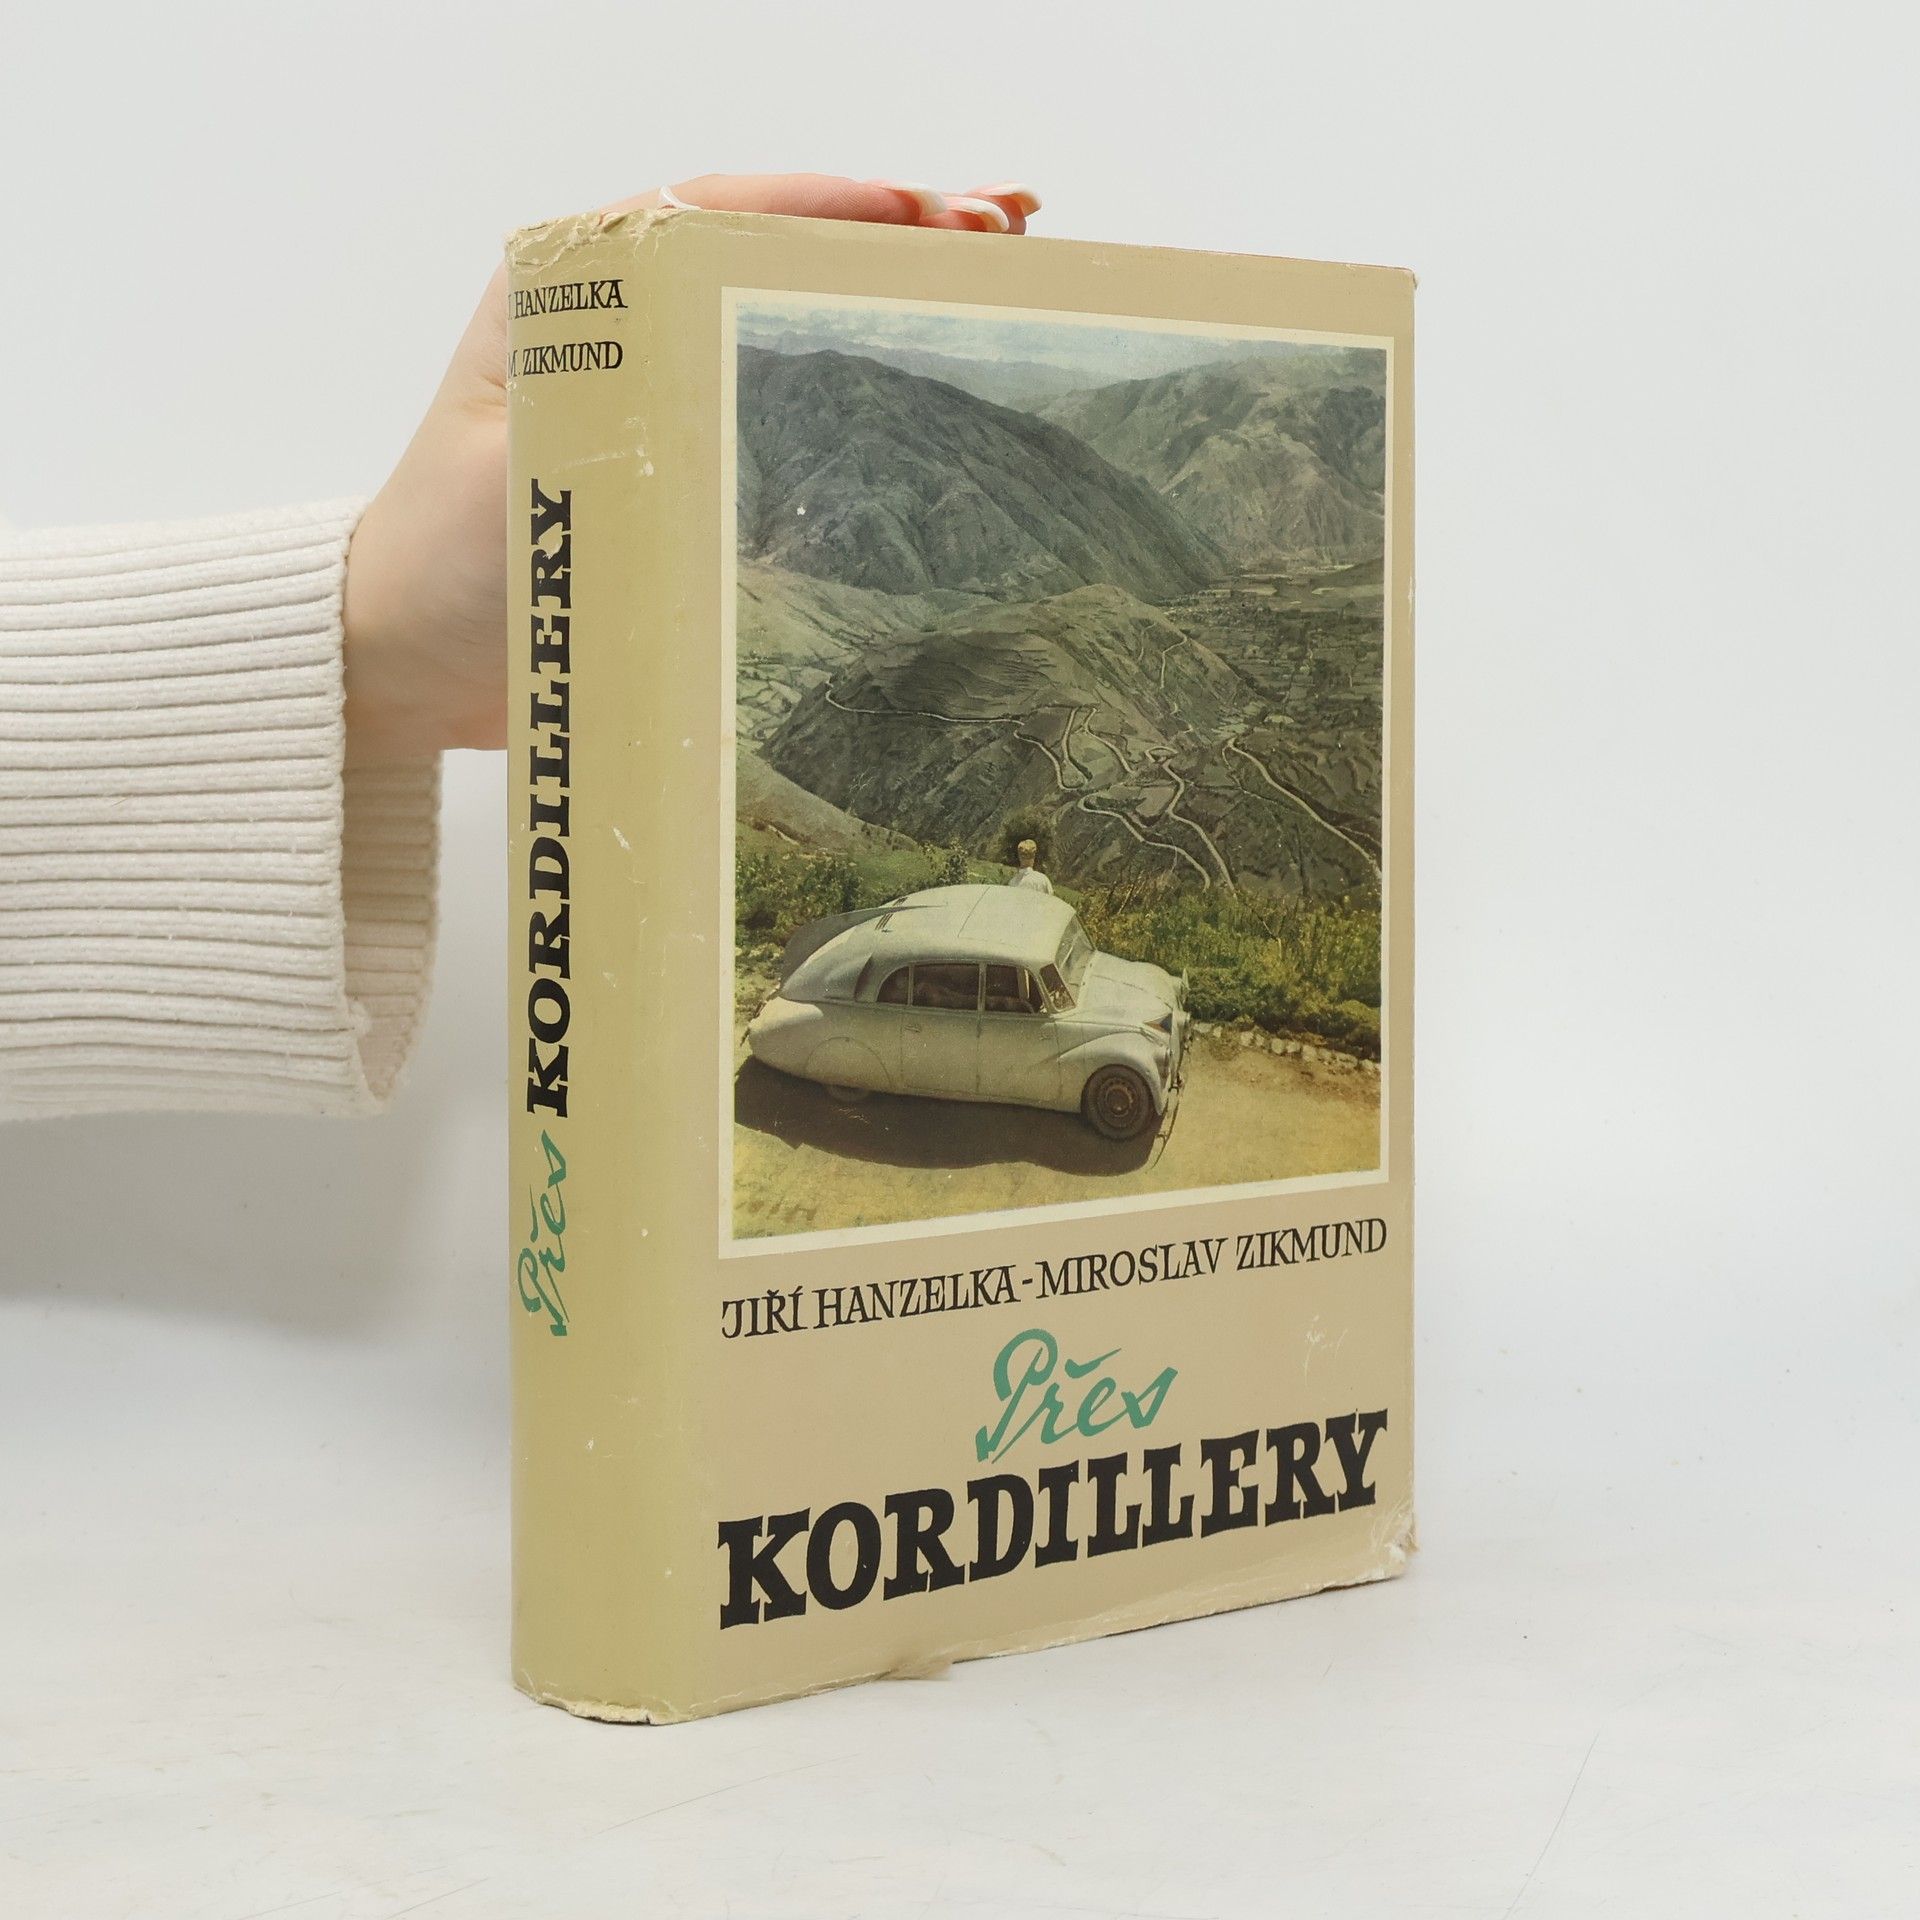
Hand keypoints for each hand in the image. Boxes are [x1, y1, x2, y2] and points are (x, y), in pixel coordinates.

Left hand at [342, 174, 1040, 758]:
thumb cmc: (444, 566)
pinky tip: (930, 370)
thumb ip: (618, 427)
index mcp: (573, 286)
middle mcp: (623, 318)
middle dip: (890, 228)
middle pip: (773, 245)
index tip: (928, 214)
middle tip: (1001, 226)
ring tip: (994, 269)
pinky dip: (859, 376)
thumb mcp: (527, 474)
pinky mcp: (681, 455)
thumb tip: (740, 419)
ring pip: (787, 309)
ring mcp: (659, 384)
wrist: (405, 659)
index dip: (833, 206)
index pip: (721, 213)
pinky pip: (782, 397)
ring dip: (888, 286)